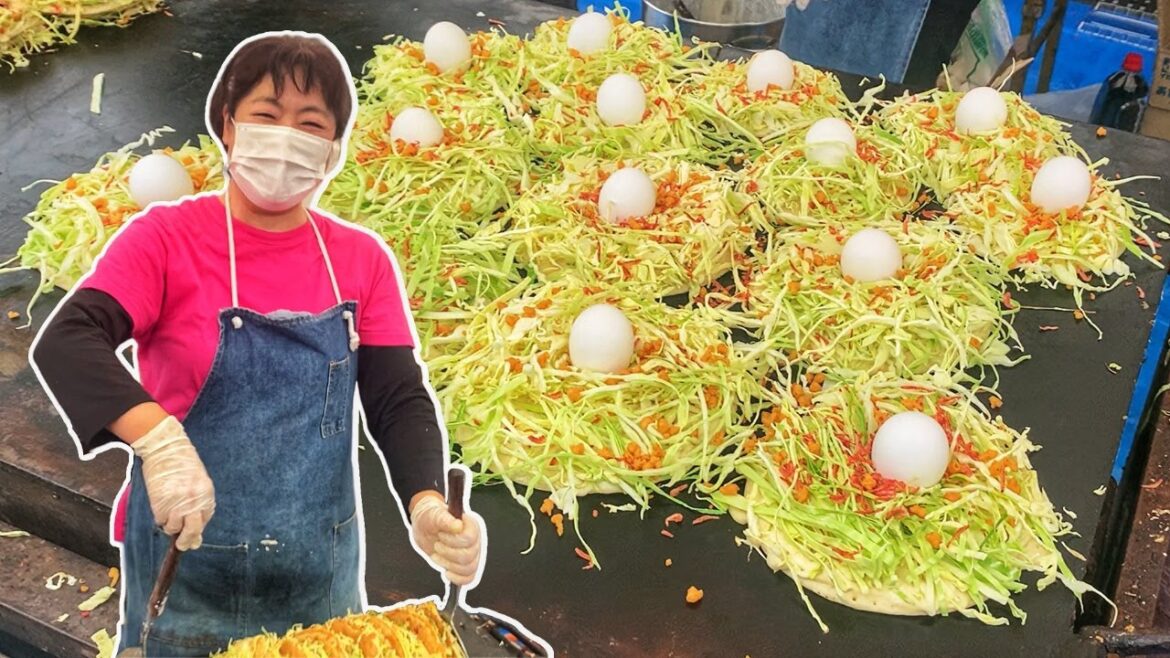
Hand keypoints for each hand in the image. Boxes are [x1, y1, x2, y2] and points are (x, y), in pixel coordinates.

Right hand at [131, 416, 215, 550]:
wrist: (167, 449)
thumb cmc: (183, 465)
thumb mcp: (198, 483)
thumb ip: (199, 506)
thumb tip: (196, 538)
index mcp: (206, 495)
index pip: (204, 521)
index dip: (196, 529)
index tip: (192, 535)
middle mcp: (194, 500)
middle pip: (192, 531)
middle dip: (186, 541)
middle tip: (181, 545)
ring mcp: (177, 502)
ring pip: (173, 528)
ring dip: (170, 525)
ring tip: (168, 512)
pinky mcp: (160, 502)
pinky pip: (160, 521)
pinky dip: (159, 518)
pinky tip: (160, 507)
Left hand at [410, 494, 483, 585]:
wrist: (425, 527)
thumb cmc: (431, 518)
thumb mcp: (433, 515)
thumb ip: (445, 519)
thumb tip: (458, 526)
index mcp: (471, 525)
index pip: (470, 538)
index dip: (453, 540)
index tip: (441, 534)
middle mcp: (475, 540)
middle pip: (468, 555)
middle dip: (448, 553)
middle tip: (437, 544)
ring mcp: (472, 554)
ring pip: (469, 568)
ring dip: (449, 564)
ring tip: (437, 555)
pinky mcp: (465, 566)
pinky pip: (469, 578)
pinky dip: (457, 578)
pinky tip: (445, 572)